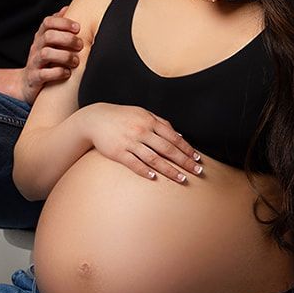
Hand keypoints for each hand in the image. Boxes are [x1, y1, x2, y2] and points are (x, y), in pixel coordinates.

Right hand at [19, 8, 82, 103]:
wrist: (27, 83)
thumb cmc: (44, 60)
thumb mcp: (49, 42)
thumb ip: (57, 26)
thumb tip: (67, 8)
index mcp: (40, 36)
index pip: (48, 22)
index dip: (63, 22)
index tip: (78, 28)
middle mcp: (36, 47)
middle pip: (48, 36)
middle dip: (67, 39)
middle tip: (80, 45)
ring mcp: (34, 62)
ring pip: (46, 54)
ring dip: (64, 56)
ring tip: (75, 61)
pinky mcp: (34, 78)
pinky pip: (44, 74)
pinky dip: (58, 73)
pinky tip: (67, 73)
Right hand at [83, 103, 201, 182]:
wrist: (96, 119)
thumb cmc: (123, 117)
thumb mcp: (143, 114)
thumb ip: (161, 123)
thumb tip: (180, 136)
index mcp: (149, 121)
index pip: (173, 137)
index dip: (187, 149)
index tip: (197, 159)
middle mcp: (141, 131)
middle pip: (167, 149)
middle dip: (184, 161)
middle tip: (197, 172)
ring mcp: (130, 142)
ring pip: (154, 159)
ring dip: (169, 170)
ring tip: (181, 179)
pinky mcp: (118, 152)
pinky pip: (134, 164)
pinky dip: (145, 171)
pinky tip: (155, 177)